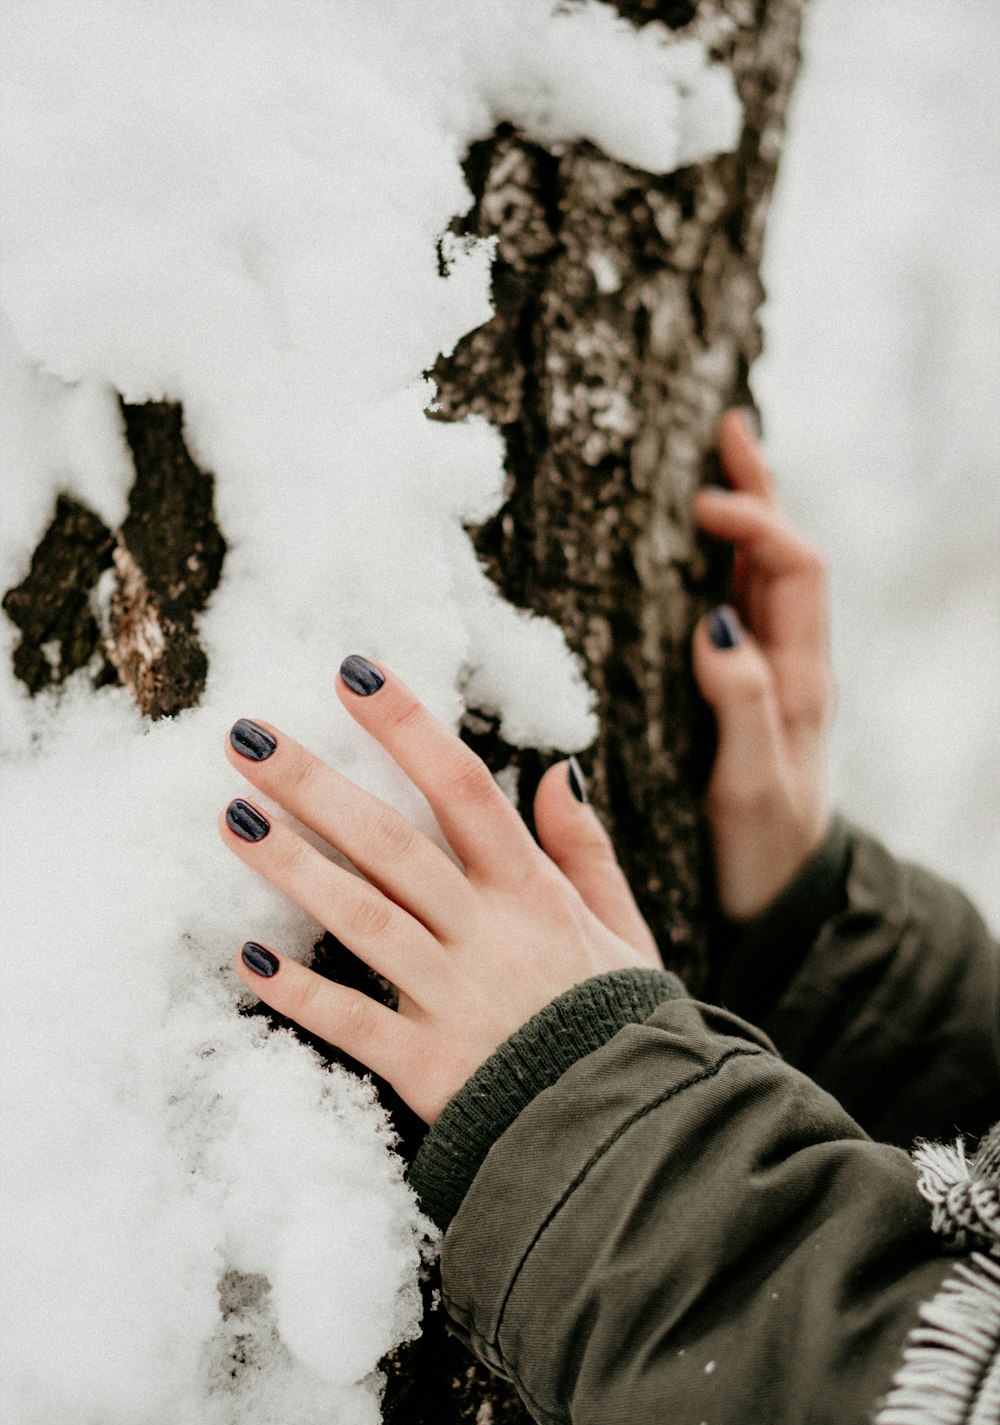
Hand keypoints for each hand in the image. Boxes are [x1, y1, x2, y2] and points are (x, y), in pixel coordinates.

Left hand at [220, 660, 661, 1124]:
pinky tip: (247, 960)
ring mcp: (456, 997)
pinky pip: (355, 1023)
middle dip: (317, 783)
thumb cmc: (621, 1024)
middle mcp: (489, 932)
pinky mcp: (430, 1066)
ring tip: (232, 817)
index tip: (353, 672)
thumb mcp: (624, 930)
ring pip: (364, 918)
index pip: (465, 788)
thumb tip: (559, 772)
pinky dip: (302, 993)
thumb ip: (587, 852)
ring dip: (294, 867)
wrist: (631, 1132)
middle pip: (393, 842)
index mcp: (533, 891)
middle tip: (246, 735)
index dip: (408, 726)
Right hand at [692, 410, 833, 921]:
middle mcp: (790, 665)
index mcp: (800, 678)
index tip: (700, 503)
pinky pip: (736, 609)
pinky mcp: (741, 694)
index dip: (757, 522)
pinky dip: (720, 563)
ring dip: (744, 516)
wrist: (779, 900)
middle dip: (759, 489)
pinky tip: (694, 548)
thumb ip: (740, 706)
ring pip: (760, 577)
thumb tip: (715, 621)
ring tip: (715, 459)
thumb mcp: (749, 785)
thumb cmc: (762, 850)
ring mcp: (767, 676)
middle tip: (726, 428)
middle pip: (783, 555)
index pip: (793, 569)